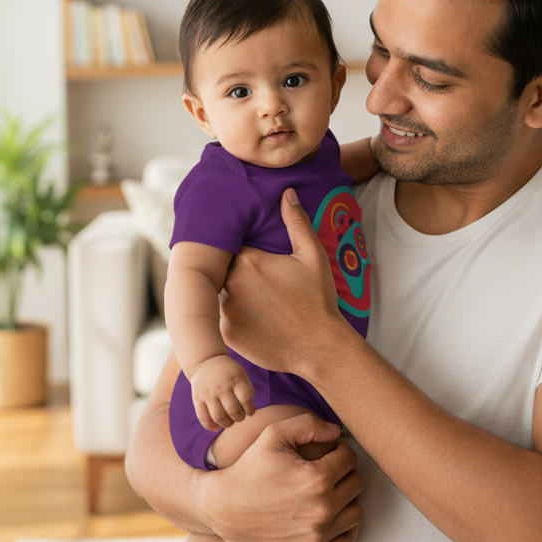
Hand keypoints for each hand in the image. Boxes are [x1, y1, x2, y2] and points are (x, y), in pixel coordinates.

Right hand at [190, 355, 255, 429]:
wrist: (206, 362)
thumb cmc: (229, 372)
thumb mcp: (242, 375)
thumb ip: (248, 391)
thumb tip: (249, 413)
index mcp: (235, 379)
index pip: (246, 399)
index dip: (250, 410)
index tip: (249, 411)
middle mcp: (221, 386)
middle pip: (233, 410)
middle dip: (239, 418)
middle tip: (239, 416)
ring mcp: (208, 393)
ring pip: (218, 417)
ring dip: (227, 424)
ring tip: (229, 422)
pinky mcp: (197, 398)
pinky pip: (203, 417)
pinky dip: (210, 426)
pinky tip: (216, 427)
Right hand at [203, 412, 363, 541]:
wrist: (226, 508)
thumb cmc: (250, 468)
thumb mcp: (274, 434)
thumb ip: (309, 424)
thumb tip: (337, 432)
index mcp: (316, 479)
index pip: (350, 458)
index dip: (338, 449)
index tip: (325, 451)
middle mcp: (322, 509)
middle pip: (356, 483)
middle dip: (344, 471)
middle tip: (326, 469)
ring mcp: (318, 535)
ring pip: (356, 511)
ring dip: (347, 498)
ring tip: (328, 490)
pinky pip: (347, 539)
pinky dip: (344, 526)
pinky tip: (330, 513)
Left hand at [221, 188, 351, 375]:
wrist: (320, 347)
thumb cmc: (318, 300)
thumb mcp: (313, 257)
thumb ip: (296, 222)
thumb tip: (286, 193)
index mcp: (248, 261)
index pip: (233, 247)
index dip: (242, 251)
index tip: (254, 258)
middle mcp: (230, 284)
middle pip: (224, 270)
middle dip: (236, 273)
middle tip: (260, 283)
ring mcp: (226, 311)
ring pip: (221, 295)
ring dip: (233, 296)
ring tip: (261, 304)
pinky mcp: (227, 334)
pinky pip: (222, 320)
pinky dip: (234, 319)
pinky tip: (258, 322)